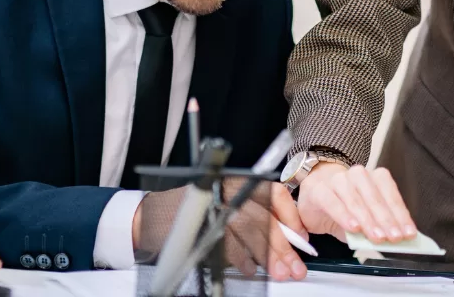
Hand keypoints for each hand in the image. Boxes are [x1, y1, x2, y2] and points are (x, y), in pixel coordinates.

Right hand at [133, 181, 307, 281]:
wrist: (152, 216)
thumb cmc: (192, 211)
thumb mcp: (226, 204)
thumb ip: (255, 216)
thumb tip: (289, 237)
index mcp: (235, 181)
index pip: (272, 193)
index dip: (290, 216)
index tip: (301, 237)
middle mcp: (225, 189)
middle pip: (264, 217)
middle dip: (283, 246)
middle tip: (295, 266)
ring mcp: (211, 205)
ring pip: (250, 232)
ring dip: (267, 256)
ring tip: (277, 272)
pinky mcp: (200, 223)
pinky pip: (228, 244)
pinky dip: (243, 260)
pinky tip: (251, 269)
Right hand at [295, 162, 415, 244]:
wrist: (314, 195)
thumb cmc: (344, 208)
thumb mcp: (364, 218)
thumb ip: (378, 226)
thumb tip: (395, 239)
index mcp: (373, 178)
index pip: (390, 193)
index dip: (400, 214)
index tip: (408, 233)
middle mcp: (356, 175)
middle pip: (374, 196)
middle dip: (386, 219)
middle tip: (394, 237)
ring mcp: (337, 180)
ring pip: (355, 198)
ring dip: (368, 219)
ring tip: (376, 237)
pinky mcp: (319, 190)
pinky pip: (333, 202)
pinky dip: (344, 215)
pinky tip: (354, 228)